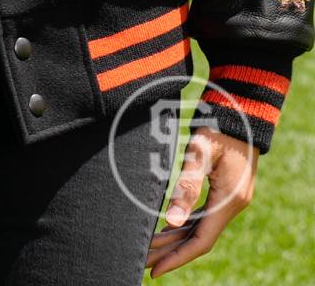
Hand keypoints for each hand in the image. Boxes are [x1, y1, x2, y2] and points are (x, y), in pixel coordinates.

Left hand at [146, 123, 255, 275]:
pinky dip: (183, 224)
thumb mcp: (199, 153)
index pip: (200, 242)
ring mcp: (228, 199)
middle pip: (197, 239)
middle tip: (141, 262)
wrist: (240, 111)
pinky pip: (202, 216)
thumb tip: (170, 221)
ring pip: (199, 228)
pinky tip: (167, 227)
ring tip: (148, 249)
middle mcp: (230, 205)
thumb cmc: (217, 127)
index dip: (177, 258)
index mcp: (228, 202)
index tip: (155, 270)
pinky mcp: (224, 191)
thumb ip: (186, 186)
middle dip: (170, 252)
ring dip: (174, 239)